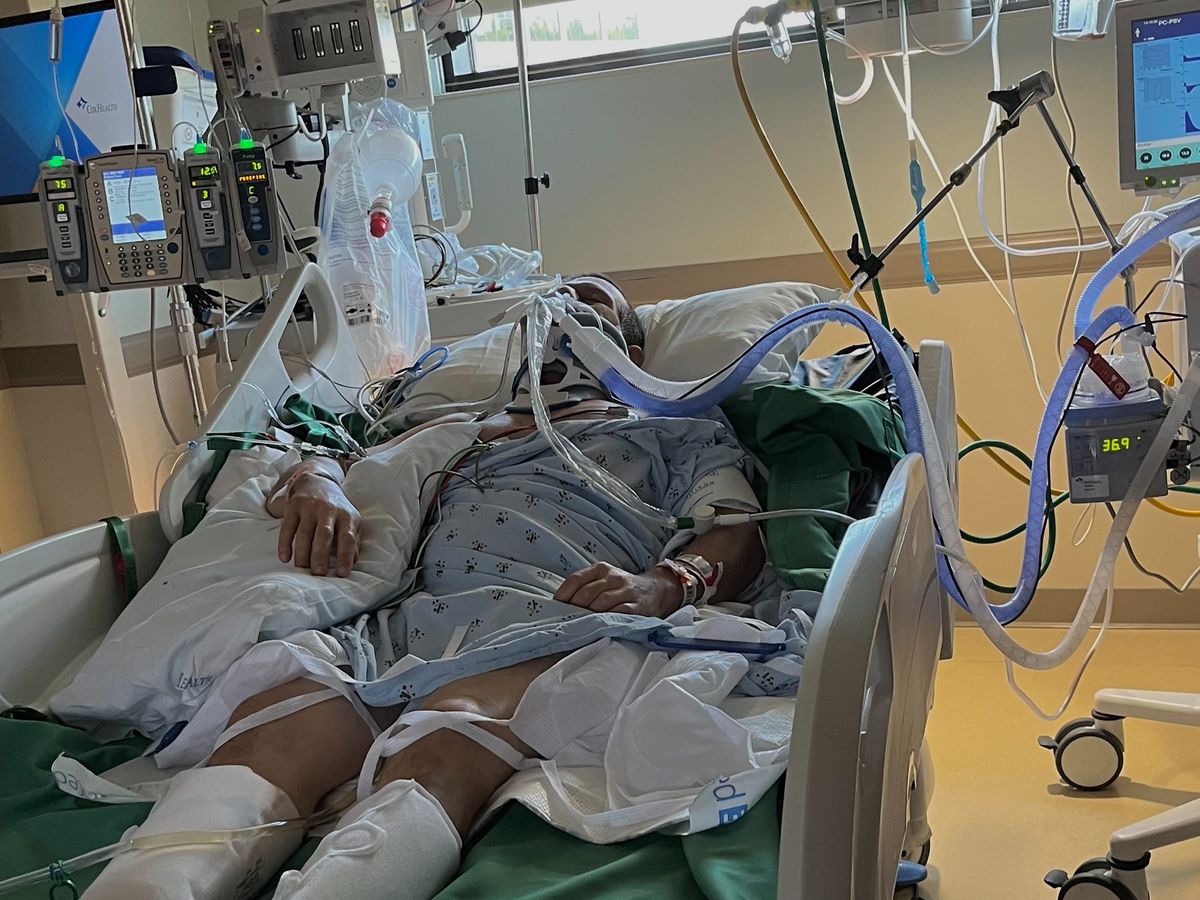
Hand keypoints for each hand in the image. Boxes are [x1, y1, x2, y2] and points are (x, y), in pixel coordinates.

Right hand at [277, 472, 360, 576]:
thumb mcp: (350, 521)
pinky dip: (284, 543)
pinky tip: (285, 558)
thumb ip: (353, 540)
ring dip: (302, 553)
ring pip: (304, 533)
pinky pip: (287, 527)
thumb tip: (355, 561)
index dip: (345, 556)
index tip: (342, 574)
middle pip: (324, 535)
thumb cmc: (337, 509)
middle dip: (320, 555)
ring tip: (301, 569)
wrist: (317, 482)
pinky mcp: (293, 506)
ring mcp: (310, 507)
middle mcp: (328, 510)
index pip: (347, 538)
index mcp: (346, 516)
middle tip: (318, 574)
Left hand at [554, 562, 683, 617]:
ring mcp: (626, 591)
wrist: (655, 590)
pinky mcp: (637, 606)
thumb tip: (561, 605)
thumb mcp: (603, 580)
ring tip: (582, 625)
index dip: (563, 595)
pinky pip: (618, 613)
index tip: (555, 608)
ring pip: (601, 603)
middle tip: (568, 620)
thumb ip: (585, 588)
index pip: (575, 580)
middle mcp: (613, 577)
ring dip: (589, 616)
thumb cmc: (621, 588)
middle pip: (586, 593)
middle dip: (575, 608)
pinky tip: (600, 626)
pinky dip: (607, 620)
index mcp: (601, 569)